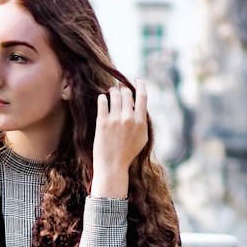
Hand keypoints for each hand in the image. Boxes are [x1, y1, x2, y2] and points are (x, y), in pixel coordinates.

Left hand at [91, 78, 147, 197]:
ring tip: (110, 93)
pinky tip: (103, 100)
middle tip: (119, 90)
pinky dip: (103, 98)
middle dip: (123, 89)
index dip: (140, 85)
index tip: (137, 80)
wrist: (112, 167)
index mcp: (140, 122)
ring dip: (112, 91)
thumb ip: (143, 122)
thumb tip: (141, 106)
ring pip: (115, 94)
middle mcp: (129, 118)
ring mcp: (115, 120)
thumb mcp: (142, 139)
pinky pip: (102, 101)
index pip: (142, 96)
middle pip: (127, 92)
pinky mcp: (102, 122)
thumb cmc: (127, 154)